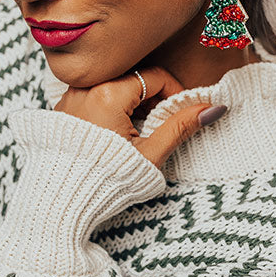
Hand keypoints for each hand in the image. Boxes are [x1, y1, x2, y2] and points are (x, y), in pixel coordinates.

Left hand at [54, 66, 226, 169]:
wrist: (61, 200)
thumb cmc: (106, 179)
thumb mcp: (151, 153)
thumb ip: (181, 126)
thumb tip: (214, 109)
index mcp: (108, 92)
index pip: (155, 76)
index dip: (175, 92)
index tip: (180, 113)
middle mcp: (86, 86)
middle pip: (134, 77)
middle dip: (152, 98)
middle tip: (158, 125)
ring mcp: (71, 96)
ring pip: (114, 84)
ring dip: (132, 101)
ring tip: (137, 131)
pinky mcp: (63, 107)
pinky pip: (93, 94)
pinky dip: (110, 105)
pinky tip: (114, 133)